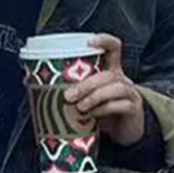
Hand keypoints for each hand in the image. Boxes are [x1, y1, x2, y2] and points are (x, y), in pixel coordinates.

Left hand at [67, 33, 146, 148]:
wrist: (124, 132)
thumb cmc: (102, 112)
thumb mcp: (87, 98)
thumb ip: (73, 90)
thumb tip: (40, 85)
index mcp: (111, 71)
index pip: (113, 48)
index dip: (104, 40)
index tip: (88, 41)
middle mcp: (122, 79)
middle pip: (108, 74)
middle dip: (86, 84)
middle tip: (68, 96)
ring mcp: (130, 93)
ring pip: (115, 87)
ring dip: (94, 96)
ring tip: (80, 107)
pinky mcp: (134, 108)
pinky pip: (120, 105)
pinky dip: (104, 109)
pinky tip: (94, 115)